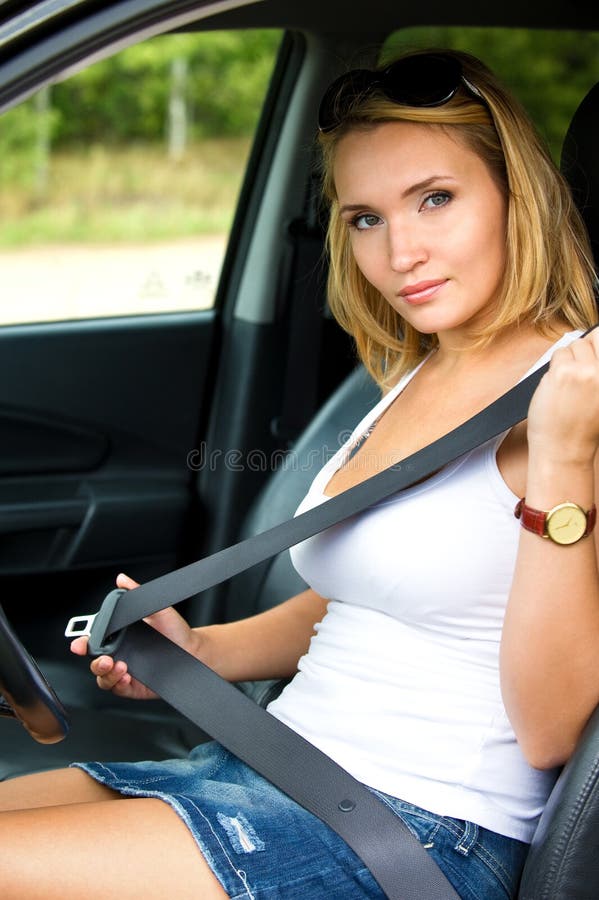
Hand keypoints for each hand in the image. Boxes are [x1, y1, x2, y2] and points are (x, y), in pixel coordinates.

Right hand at [70, 572, 198, 699]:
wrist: (193, 649)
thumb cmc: (173, 629)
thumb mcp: (157, 608)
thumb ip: (138, 594)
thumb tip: (122, 579)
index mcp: (118, 636)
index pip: (93, 641)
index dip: (82, 643)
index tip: (79, 644)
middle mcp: (119, 654)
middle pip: (95, 662)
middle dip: (94, 661)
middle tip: (105, 659)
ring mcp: (125, 671)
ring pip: (103, 678)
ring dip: (106, 674)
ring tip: (120, 667)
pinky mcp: (134, 686)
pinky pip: (119, 689)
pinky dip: (119, 684)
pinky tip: (126, 676)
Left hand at [527, 328, 598, 465]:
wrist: (564, 448)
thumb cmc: (582, 426)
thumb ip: (597, 372)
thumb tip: (593, 340)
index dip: (596, 344)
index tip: (589, 356)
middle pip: (590, 340)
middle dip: (582, 352)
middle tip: (576, 371)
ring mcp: (583, 371)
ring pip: (572, 347)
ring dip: (567, 360)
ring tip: (566, 383)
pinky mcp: (562, 372)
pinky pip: (557, 355)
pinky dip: (554, 367)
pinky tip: (557, 386)